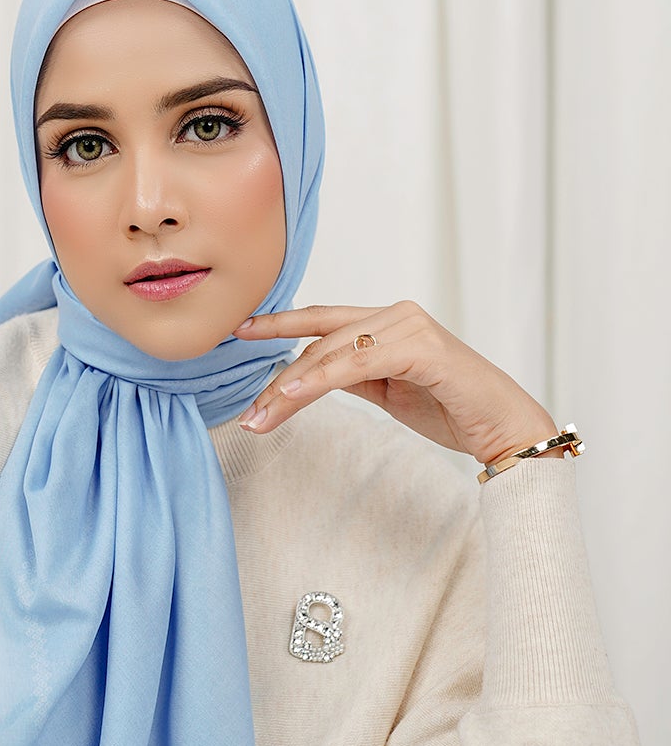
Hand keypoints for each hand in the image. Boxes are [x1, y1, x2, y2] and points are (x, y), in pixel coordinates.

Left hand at [233, 301, 560, 468]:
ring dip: (291, 387)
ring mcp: (410, 327)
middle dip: (277, 378)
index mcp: (387, 323)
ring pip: (333, 352)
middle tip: (248, 415)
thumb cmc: (453, 410)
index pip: (322, 321)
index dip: (279, 324)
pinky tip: (293, 394)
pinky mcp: (423, 349)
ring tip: (261, 416)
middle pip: (320, 339)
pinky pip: (359, 362)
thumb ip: (354, 375)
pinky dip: (322, 378)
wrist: (504, 429)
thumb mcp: (388, 391)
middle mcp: (396, 315)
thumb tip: (310, 375)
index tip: (240, 329)